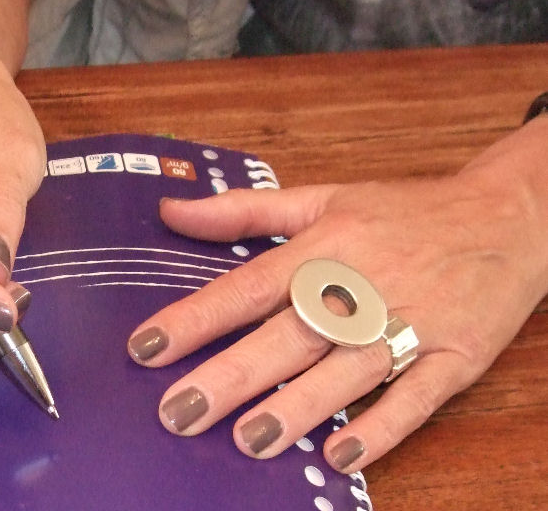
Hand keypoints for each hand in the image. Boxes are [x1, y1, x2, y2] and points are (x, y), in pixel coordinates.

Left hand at [127, 130, 547, 472]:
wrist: (508, 218)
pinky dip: (381, 427)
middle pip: (289, 336)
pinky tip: (340, 454)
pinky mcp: (453, 356)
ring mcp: (410, 323)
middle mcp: (361, 287)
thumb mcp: (323, 198)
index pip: (249, 286)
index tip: (146, 347)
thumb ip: (243, 210)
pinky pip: (415, 397)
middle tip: (178, 413)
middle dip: (231, 376)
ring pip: (346, 372)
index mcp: (324, 247)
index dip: (196, 317)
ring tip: (248, 441)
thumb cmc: (404, 212)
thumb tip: (170, 211)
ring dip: (298, 408)